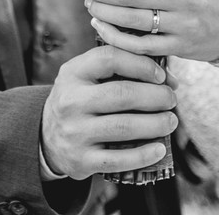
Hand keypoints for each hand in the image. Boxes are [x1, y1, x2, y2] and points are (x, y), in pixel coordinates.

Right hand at [40, 45, 178, 179]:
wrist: (47, 137)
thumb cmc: (81, 99)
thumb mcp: (88, 77)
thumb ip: (123, 69)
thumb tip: (169, 79)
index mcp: (73, 73)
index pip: (110, 58)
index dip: (141, 64)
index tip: (161, 75)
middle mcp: (71, 101)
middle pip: (123, 95)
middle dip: (156, 97)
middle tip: (171, 99)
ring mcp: (75, 132)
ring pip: (124, 127)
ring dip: (156, 124)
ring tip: (171, 121)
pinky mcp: (81, 160)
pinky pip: (118, 159)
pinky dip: (144, 155)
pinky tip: (159, 149)